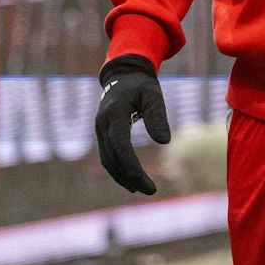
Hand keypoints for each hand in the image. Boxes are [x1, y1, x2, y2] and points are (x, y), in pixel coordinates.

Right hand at [95, 54, 170, 193]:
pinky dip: (118, 170)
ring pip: (107, 160)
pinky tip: (131, 179)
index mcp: (114, 113)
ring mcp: (99, 129)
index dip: (132, 166)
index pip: (120, 145)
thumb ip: (158, 117)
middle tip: (150, 190)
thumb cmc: (142, 84)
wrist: (123, 74)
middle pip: (112, 158)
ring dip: (122, 177)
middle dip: (130, 176)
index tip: (148, 182)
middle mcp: (102, 123)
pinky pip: (108, 156)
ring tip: (141, 189)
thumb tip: (164, 142)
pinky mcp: (102, 133)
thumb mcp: (153, 95)